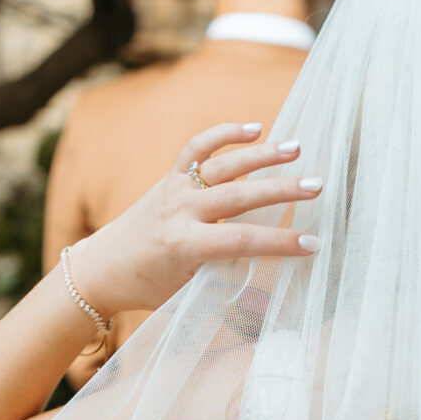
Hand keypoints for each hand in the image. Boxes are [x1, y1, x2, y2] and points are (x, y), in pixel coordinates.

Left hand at [70, 121, 320, 318]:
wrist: (104, 266)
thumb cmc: (150, 287)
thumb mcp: (187, 291)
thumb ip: (226, 278)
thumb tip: (273, 275)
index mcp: (182, 245)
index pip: (240, 240)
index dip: (278, 243)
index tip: (312, 244)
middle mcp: (178, 211)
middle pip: (238, 197)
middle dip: (281, 191)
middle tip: (317, 187)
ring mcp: (174, 189)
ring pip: (223, 166)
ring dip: (262, 155)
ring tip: (297, 149)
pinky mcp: (171, 175)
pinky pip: (198, 148)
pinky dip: (224, 134)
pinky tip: (255, 127)